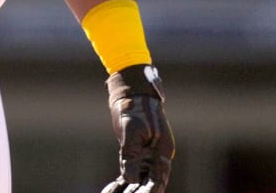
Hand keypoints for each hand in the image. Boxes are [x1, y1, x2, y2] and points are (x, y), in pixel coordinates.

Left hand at [100, 64, 172, 191]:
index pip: (158, 178)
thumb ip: (131, 156)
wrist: (132, 93)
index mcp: (163, 151)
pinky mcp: (136, 153)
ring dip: (129, 190)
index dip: (151, 191)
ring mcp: (147, 155)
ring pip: (139, 180)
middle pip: (149, 182)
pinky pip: (130, 171)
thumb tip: (130, 180)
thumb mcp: (132, 130)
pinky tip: (112, 190)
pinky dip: (121, 182)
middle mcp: (157, 156)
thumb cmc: (135, 108)